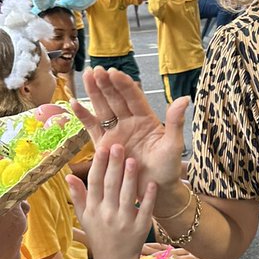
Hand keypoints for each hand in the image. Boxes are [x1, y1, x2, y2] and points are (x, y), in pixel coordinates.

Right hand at [67, 144, 156, 258]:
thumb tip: (68, 176)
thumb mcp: (86, 218)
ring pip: (127, 196)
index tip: (102, 148)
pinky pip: (145, 209)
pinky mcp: (140, 228)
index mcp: (94, 210)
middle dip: (114, 165)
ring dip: (130, 178)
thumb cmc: (100, 236)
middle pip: (111, 186)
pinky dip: (148, 197)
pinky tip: (151, 183)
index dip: (98, 165)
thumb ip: (78, 197)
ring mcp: (124, 221)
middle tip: (119, 146)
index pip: (95, 183)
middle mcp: (107, 214)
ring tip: (134, 160)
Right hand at [73, 67, 187, 194]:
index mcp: (146, 119)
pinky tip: (74, 103)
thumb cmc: (168, 168)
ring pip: (102, 108)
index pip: (133, 97)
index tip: (115, 73)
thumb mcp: (173, 145)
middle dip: (107, 84)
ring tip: (87, 76)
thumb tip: (184, 98)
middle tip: (97, 70)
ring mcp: (116, 132)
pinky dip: (83, 116)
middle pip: (116, 99)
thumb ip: (175, 122)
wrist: (155, 189)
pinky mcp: (104, 145)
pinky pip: (92, 127)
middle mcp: (129, 122)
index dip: (124, 85)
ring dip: (94, 93)